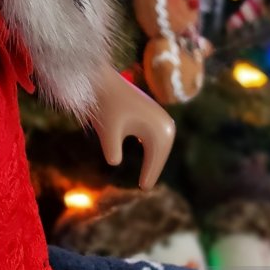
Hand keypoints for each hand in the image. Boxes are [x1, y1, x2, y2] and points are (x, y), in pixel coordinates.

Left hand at [90, 64, 175, 189]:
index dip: (149, 175)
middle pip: (160, 154)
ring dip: (153, 160)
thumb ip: (111, 149)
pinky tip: (147, 160)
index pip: (155, 160)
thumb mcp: (107, 131)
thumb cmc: (105, 106)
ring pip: (159, 147)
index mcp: (159, 127)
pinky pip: (155, 138)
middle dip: (153, 169)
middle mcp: (166, 122)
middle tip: (144, 188)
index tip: (143, 189)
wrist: (103, 81)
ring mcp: (162, 117)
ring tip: (145, 180)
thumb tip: (114, 162)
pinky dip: (151, 150)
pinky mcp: (154, 115)